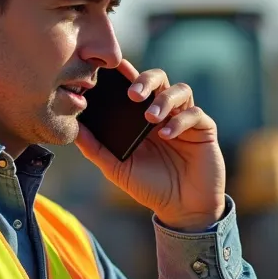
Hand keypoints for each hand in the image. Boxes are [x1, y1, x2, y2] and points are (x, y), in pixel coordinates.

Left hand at [75, 60, 225, 231]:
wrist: (182, 210)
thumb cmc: (150, 187)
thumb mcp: (117, 168)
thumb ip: (95, 148)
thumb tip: (73, 129)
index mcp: (143, 117)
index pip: (135, 86)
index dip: (127, 74)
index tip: (114, 68)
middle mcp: (166, 113)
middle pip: (160, 79)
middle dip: (147, 80)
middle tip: (133, 93)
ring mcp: (186, 119)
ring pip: (181, 90)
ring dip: (164, 99)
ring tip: (151, 117)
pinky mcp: (204, 130)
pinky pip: (195, 114)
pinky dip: (180, 121)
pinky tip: (167, 136)